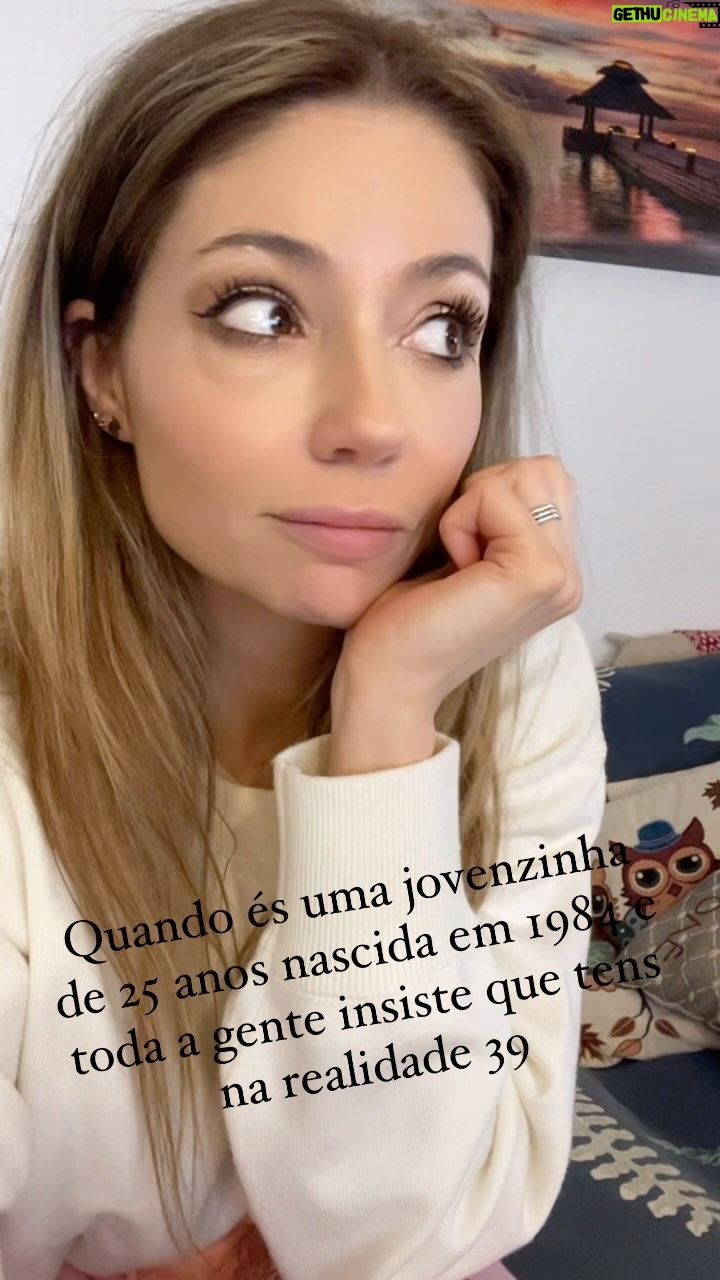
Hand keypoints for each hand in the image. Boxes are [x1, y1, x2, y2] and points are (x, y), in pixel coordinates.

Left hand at [332, 455, 581, 716]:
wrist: (389, 676)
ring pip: (524, 477)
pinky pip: (495, 498)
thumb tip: (508, 470)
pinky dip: (460, 521)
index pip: (547, 477)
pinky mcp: (537, 575)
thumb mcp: (467, 551)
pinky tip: (453, 569)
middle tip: (459, 554)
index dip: (490, 496)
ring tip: (457, 563)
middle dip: (486, 494)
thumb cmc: (409, 618)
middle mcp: (569, 577)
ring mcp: (560, 579)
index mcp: (557, 572)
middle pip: (543, 469)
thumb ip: (501, 516)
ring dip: (472, 508)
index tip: (462, 553)